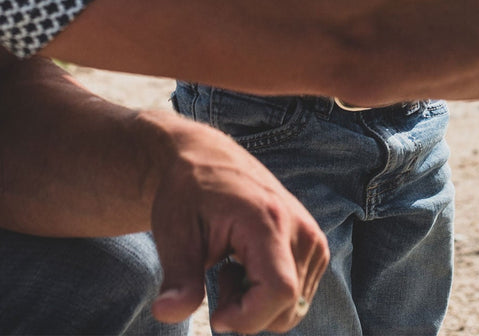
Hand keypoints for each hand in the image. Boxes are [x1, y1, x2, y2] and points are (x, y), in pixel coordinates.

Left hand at [148, 116, 328, 332]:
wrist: (207, 159)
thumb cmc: (189, 192)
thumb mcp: (175, 234)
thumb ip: (178, 278)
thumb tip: (165, 313)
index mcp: (269, 219)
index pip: (280, 292)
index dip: (247, 318)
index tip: (214, 314)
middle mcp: (300, 228)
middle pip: (288, 307)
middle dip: (249, 312)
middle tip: (219, 278)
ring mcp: (311, 236)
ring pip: (294, 306)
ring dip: (259, 304)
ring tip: (232, 268)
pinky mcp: (313, 243)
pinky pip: (299, 294)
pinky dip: (270, 294)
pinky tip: (248, 265)